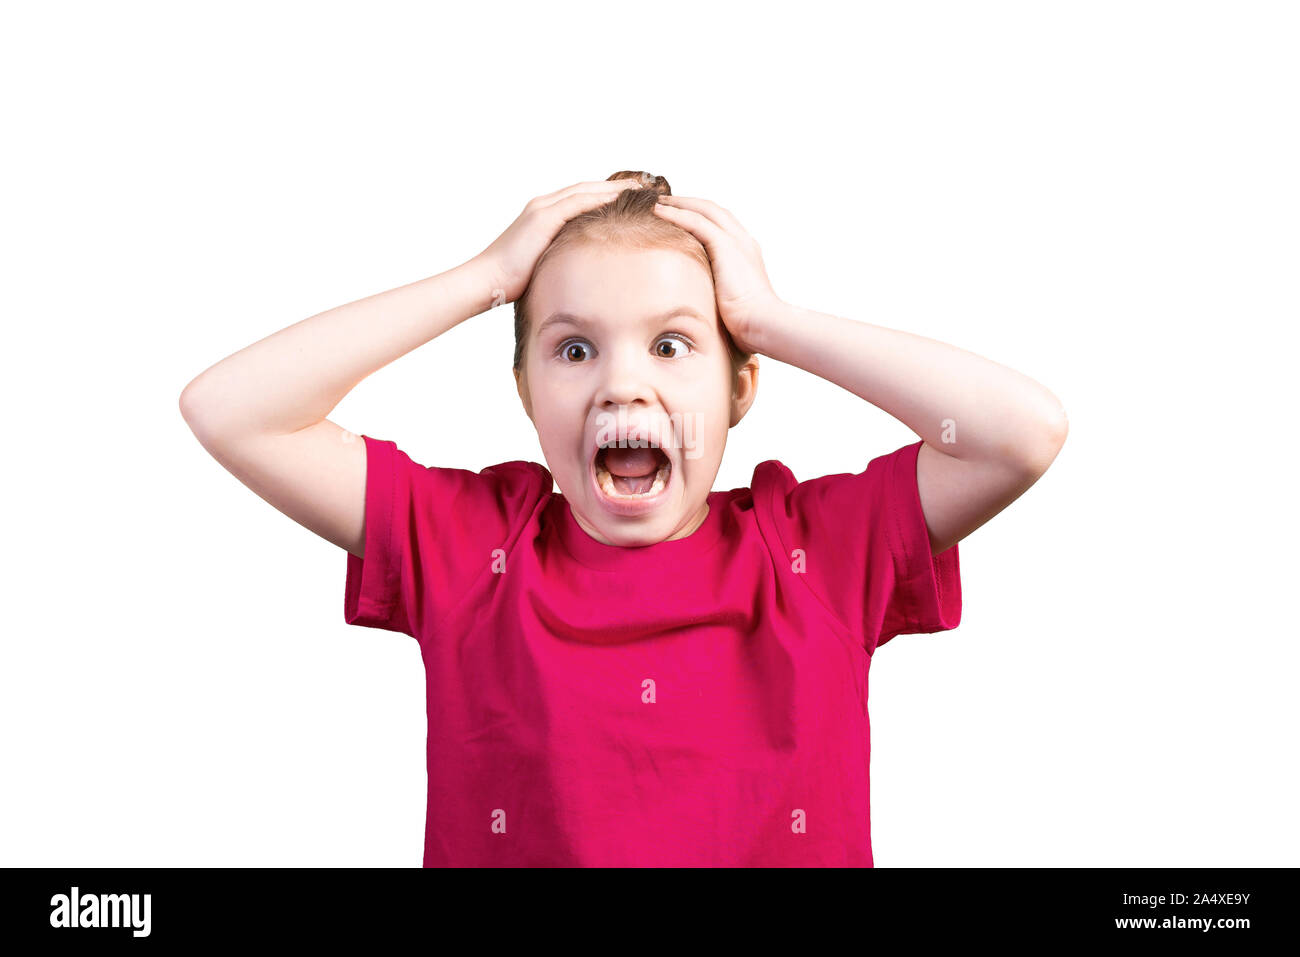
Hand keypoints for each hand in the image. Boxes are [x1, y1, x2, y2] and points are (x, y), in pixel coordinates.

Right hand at [473, 180, 643, 304]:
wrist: (487, 280)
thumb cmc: (511, 279)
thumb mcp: (542, 262)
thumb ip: (560, 256)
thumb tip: (580, 267)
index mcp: (542, 214)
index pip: (579, 197)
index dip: (604, 193)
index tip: (629, 195)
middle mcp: (542, 205)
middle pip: (586, 188)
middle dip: (614, 185)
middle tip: (642, 186)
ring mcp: (542, 209)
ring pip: (584, 191)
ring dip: (612, 188)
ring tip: (638, 188)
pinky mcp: (543, 218)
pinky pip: (577, 203)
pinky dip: (599, 198)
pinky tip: (619, 199)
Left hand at [652, 194, 783, 354]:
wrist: (762, 324)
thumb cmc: (749, 324)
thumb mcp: (731, 303)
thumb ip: (717, 294)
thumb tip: (700, 305)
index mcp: (747, 253)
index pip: (721, 225)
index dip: (700, 217)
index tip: (679, 216)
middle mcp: (743, 242)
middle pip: (713, 211)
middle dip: (688, 204)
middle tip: (665, 202)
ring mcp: (736, 241)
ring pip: (704, 211)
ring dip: (679, 204)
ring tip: (658, 203)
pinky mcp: (726, 246)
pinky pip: (696, 221)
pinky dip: (677, 213)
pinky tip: (660, 211)